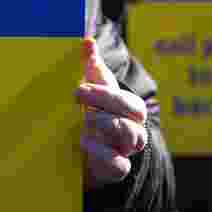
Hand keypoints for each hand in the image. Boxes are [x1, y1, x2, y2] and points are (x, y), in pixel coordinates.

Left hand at [75, 36, 147, 188]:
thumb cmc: (93, 115)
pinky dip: (103, 153)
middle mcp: (134, 129)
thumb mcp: (92, 90)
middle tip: (78, 95)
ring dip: (106, 124)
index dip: (105, 91)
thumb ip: (91, 67)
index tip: (79, 87)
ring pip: (131, 137)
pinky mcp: (116, 170)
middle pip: (133, 114)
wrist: (84, 155)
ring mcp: (127, 151)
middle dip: (106, 102)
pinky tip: (83, 142)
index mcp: (130, 109)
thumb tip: (87, 41)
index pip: (127, 99)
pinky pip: (119, 165)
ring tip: (84, 119)